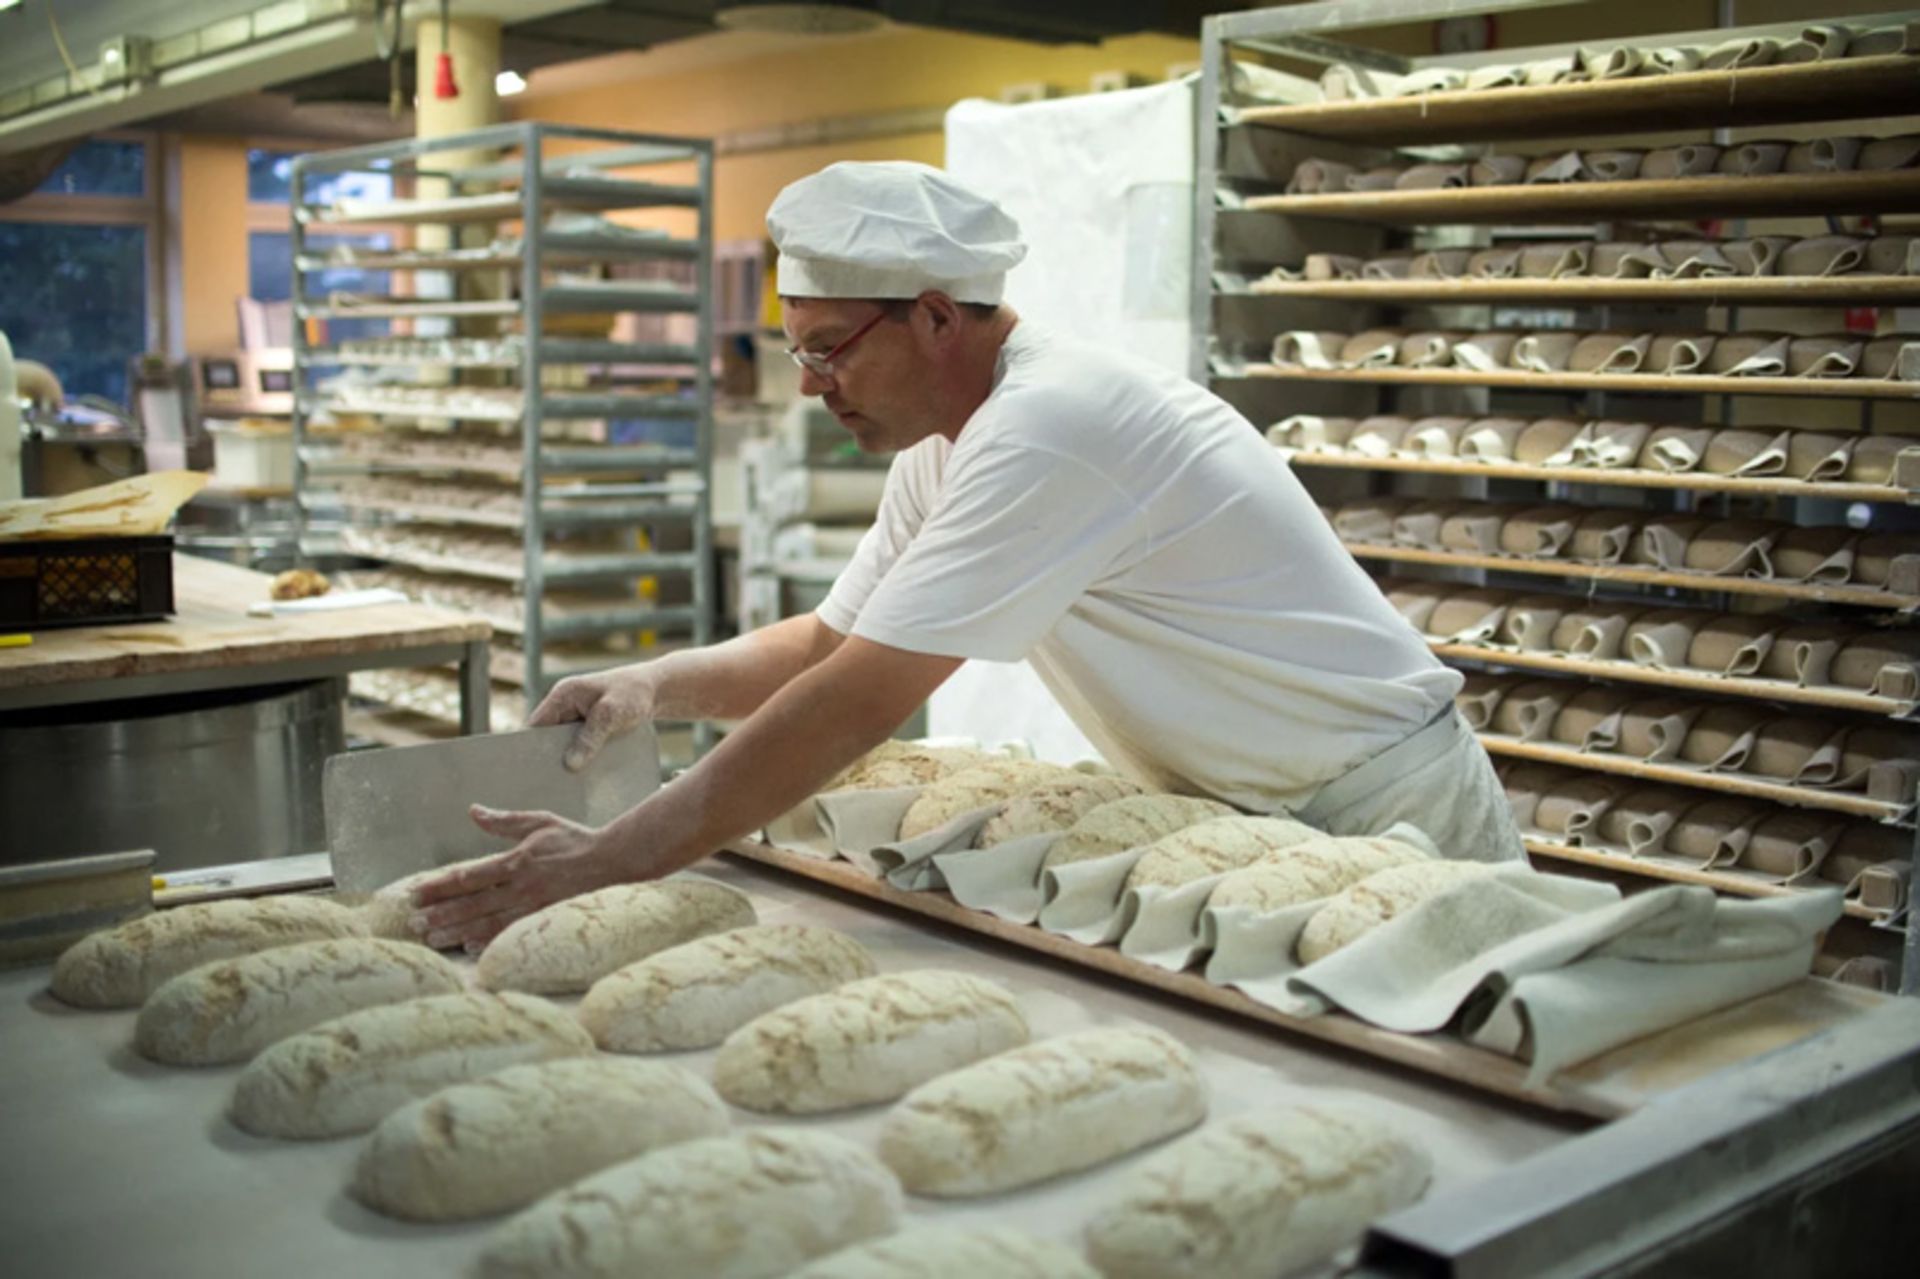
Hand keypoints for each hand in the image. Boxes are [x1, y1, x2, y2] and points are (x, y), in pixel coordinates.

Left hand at [408, 806, 619, 950]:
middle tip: (414, 923)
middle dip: (441, 913)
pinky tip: (469, 947)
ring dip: (457, 931)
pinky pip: (511, 934)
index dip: (440, 885)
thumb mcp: (538, 822)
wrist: (613, 861)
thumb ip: (503, 821)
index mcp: (516, 861)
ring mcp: (533, 907)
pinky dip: (488, 942)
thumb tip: (474, 811)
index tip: (417, 893)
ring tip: (432, 939)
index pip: (468, 876)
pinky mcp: (544, 920)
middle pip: (472, 904)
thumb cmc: (575, 840)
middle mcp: (521, 887)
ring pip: (487, 923)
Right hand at [528, 667, 653, 770]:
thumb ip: (590, 738)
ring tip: (567, 784)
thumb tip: (570, 765)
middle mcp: (565, 705)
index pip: (535, 725)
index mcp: (563, 695)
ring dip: (567, 759)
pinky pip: (578, 744)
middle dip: (550, 757)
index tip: (534, 771)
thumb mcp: (611, 715)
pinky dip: (580, 756)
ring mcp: (576, 716)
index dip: (531, 748)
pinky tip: (583, 775)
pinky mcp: (588, 726)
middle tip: (553, 782)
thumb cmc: (633, 694)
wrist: (657, 690)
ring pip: (562, 743)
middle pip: (546, 737)